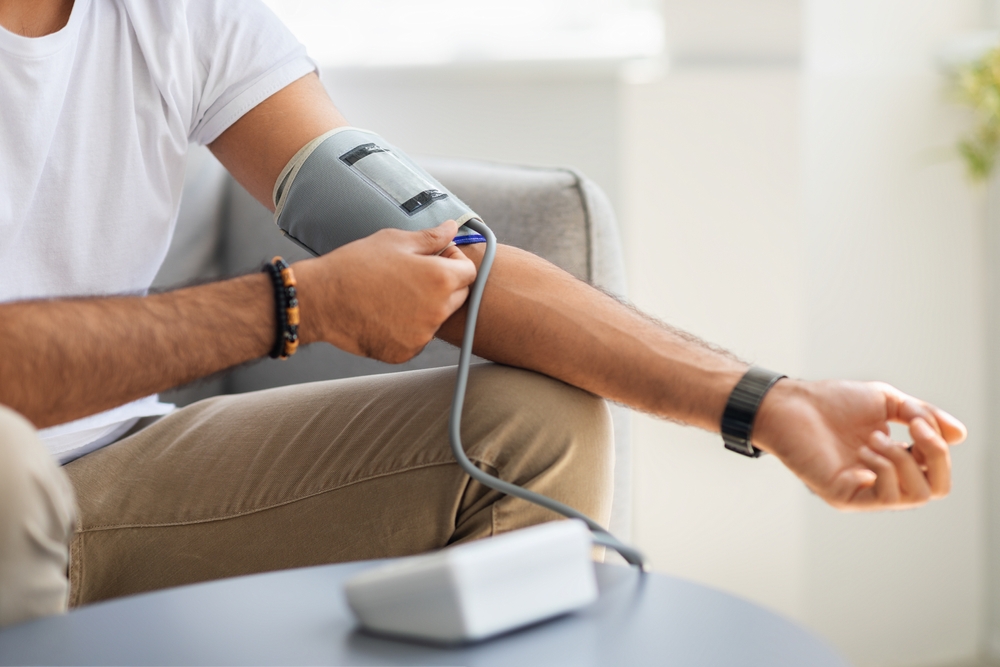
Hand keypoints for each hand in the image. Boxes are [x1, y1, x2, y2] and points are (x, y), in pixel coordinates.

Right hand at [293, 220, 476, 362]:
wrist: (320, 300)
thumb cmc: (355, 266)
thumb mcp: (395, 241)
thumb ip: (431, 238)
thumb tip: (452, 228)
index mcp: (440, 279)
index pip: (470, 272)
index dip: (454, 261)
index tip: (435, 257)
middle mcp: (437, 311)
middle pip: (458, 297)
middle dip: (444, 285)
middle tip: (411, 276)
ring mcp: (422, 335)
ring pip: (436, 318)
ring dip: (425, 307)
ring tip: (392, 294)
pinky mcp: (406, 352)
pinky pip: (417, 337)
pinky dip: (408, 328)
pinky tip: (384, 313)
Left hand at [753, 379, 966, 509]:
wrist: (789, 404)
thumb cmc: (831, 402)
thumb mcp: (888, 401)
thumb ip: (923, 416)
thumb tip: (960, 435)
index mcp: (895, 461)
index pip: (937, 470)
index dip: (938, 446)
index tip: (916, 419)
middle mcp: (882, 480)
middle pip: (936, 489)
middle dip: (936, 456)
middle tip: (914, 428)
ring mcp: (863, 491)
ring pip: (915, 496)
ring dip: (903, 459)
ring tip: (874, 437)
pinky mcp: (843, 496)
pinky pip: (884, 497)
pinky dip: (884, 470)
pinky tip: (864, 450)